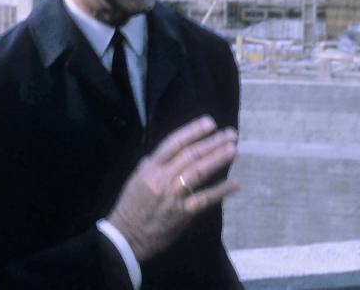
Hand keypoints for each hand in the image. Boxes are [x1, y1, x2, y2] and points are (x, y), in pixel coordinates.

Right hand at [106, 115, 238, 262]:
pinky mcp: (181, 214)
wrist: (125, 237)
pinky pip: (204, 199)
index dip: (193, 131)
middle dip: (212, 143)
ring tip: (234, 150)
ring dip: (218, 160)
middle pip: (190, 155)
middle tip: (231, 135)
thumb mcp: (136, 179)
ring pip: (198, 172)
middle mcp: (162, 178)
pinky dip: (220, 191)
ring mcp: (172, 196)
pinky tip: (234, 183)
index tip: (210, 123)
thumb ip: (151, 164)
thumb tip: (165, 153)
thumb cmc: (130, 208)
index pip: (174, 143)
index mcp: (150, 168)